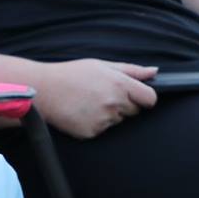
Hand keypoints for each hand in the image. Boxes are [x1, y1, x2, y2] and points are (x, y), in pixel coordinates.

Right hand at [33, 60, 158, 138]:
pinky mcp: (92, 132)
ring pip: (117, 121)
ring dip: (107, 114)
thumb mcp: (101, 65)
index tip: (134, 96)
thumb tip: (155, 72)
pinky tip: (81, 112)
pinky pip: (102, 130)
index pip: (150, 98)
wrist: (43, 90)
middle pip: (133, 111)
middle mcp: (115, 103)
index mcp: (120, 84)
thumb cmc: (71, 74)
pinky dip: (94, 123)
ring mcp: (104, 119)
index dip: (143, 98)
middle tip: (100, 95)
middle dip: (123, 105)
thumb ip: (132, 70)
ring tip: (87, 102)